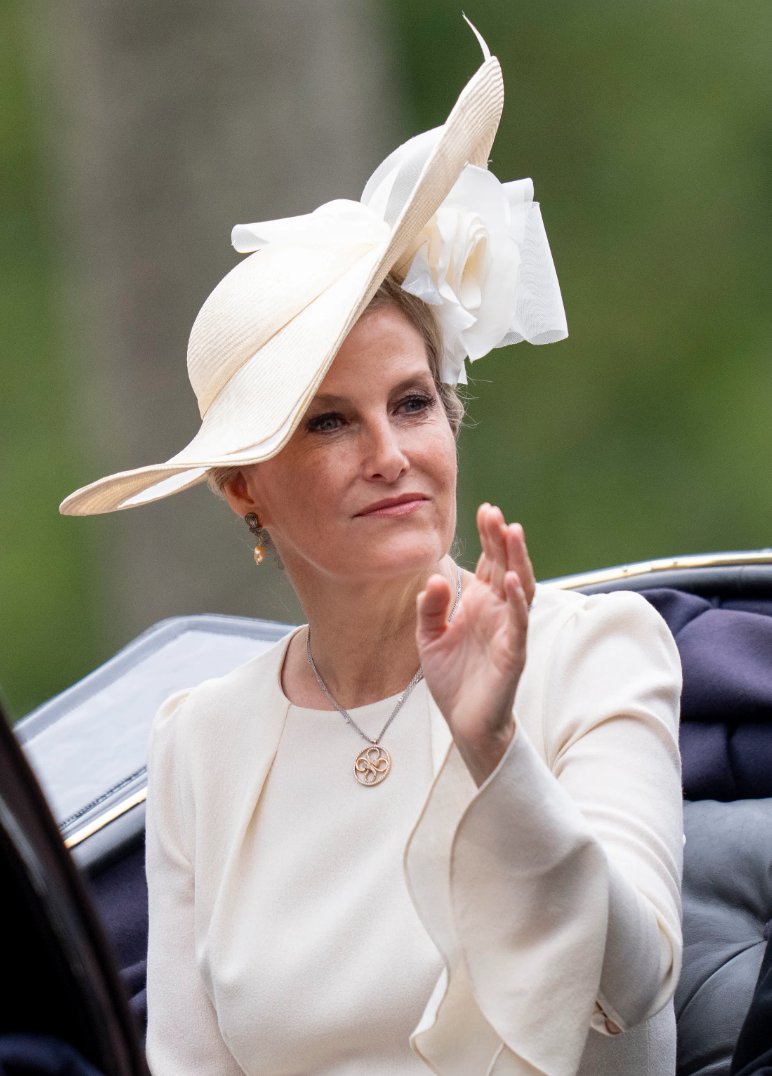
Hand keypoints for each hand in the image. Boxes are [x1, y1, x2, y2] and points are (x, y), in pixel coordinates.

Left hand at [416, 505, 534, 783]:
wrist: (463, 721)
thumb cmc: (452, 677)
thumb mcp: (429, 636)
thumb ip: (429, 606)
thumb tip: (436, 578)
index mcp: (481, 603)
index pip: (490, 561)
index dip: (489, 536)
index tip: (484, 509)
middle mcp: (499, 611)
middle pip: (507, 566)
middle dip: (502, 539)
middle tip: (495, 513)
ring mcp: (509, 631)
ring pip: (519, 588)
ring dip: (517, 561)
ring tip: (511, 534)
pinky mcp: (513, 654)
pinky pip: (517, 624)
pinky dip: (515, 601)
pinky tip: (509, 580)